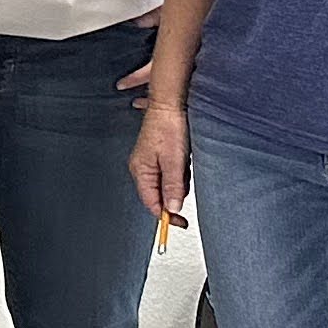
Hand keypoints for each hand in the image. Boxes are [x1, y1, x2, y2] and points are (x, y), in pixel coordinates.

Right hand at [128, 95, 188, 227]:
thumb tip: (172, 208)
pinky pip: (168, 173)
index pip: (151, 202)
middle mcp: (141, 167)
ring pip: (166, 184)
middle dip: (174, 194)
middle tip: (186, 180)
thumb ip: (172, 187)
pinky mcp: (157, 155)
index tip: (181, 222)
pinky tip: (182, 159)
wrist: (169, 104)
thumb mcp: (174, 161)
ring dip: (178, 181)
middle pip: (158, 194)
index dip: (166, 216)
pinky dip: (178, 172)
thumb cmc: (168, 127)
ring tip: (184, 163)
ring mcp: (148, 161)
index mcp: (141, 171)